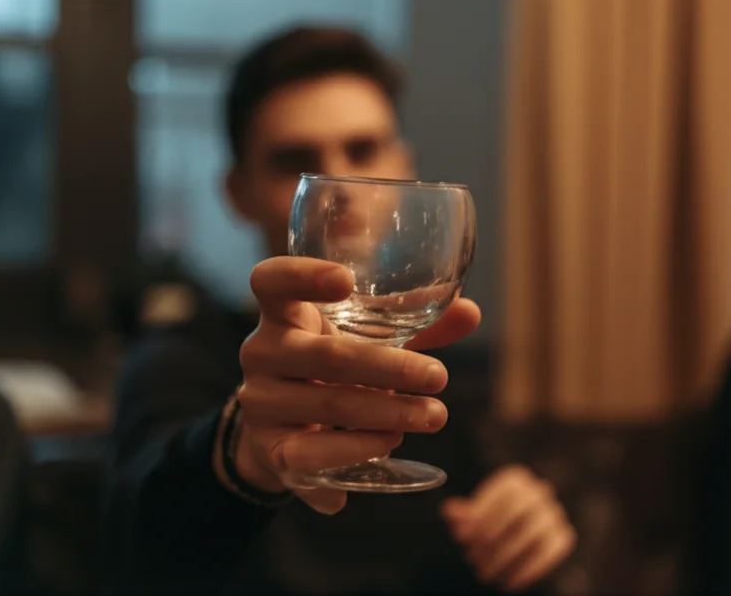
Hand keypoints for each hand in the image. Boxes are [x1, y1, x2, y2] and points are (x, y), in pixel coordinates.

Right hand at [224, 256, 480, 514]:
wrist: (280, 433)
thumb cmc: (332, 369)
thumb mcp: (365, 341)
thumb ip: (414, 324)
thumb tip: (470, 312)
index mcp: (282, 314)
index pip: (271, 281)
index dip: (304, 276)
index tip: (347, 281)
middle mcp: (261, 354)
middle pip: (326, 356)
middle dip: (391, 368)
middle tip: (440, 377)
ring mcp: (260, 404)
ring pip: (330, 406)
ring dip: (388, 413)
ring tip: (433, 415)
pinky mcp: (270, 451)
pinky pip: (312, 454)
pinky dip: (355, 452)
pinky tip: (390, 447)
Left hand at [441, 465, 575, 591]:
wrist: (518, 532)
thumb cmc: (491, 522)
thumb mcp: (474, 517)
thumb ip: (463, 514)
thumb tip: (449, 511)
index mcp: (516, 480)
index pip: (503, 492)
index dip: (482, 515)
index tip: (463, 537)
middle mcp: (539, 492)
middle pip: (518, 511)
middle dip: (492, 537)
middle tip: (472, 557)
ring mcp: (554, 514)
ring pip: (534, 533)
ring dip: (506, 557)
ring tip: (486, 573)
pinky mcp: (564, 537)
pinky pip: (550, 552)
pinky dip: (529, 569)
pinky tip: (509, 582)